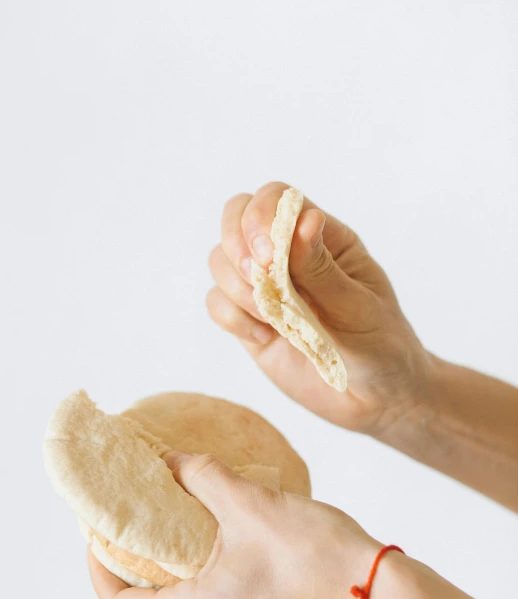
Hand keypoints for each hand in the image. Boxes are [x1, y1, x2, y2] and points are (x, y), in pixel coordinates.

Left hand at [88, 452, 380, 598]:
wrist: (383, 594)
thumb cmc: (319, 556)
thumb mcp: (250, 502)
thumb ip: (200, 475)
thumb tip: (169, 462)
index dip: (98, 568)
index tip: (97, 534)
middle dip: (139, 564)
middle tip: (139, 521)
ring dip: (178, 570)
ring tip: (183, 525)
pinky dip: (210, 580)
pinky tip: (228, 544)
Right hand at [207, 181, 431, 433]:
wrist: (377, 400)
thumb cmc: (381, 346)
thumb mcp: (359, 307)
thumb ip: (323, 269)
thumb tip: (303, 218)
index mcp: (324, 238)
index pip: (277, 198)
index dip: (260, 216)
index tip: (266, 256)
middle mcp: (288, 255)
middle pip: (236, 219)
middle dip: (237, 247)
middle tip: (259, 281)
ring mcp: (266, 287)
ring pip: (220, 260)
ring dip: (236, 286)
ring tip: (272, 319)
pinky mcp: (249, 320)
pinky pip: (216, 302)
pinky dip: (231, 317)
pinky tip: (264, 337)